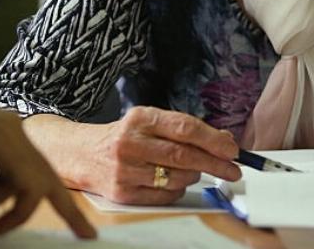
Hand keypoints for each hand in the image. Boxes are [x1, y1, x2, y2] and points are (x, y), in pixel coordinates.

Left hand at [0, 91, 94, 239]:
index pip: (32, 185)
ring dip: (11, 195)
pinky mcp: (8, 133)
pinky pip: (18, 166)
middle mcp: (18, 134)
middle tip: (87, 235)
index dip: (20, 213)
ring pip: (31, 174)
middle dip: (66, 208)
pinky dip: (5, 184)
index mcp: (5, 141)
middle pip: (50, 176)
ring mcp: (15, 132)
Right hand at [23, 106, 240, 204]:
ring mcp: (125, 169)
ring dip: (194, 176)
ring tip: (195, 171)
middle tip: (233, 170)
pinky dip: (177, 190)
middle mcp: (130, 142)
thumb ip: (182, 129)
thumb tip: (224, 142)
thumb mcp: (148, 122)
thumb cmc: (122, 137)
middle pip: (183, 156)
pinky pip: (164, 195)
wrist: (79, 154)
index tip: (232, 150)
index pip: (184, 128)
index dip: (213, 140)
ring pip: (176, 178)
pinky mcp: (122, 192)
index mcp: (140, 119)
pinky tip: (174, 182)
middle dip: (215, 164)